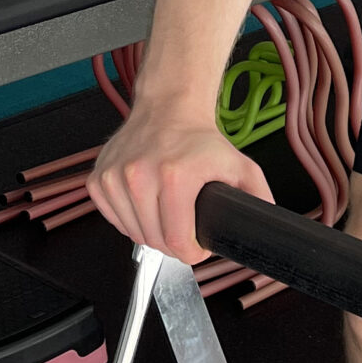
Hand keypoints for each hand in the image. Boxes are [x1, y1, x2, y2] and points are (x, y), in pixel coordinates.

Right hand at [89, 108, 271, 260]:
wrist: (168, 110)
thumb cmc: (200, 140)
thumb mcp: (240, 166)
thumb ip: (257, 196)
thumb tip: (262, 225)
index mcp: (175, 176)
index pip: (177, 241)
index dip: (192, 252)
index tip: (198, 245)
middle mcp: (139, 176)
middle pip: (155, 242)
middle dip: (174, 245)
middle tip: (186, 229)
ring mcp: (115, 177)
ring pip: (134, 235)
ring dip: (152, 233)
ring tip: (167, 214)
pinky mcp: (99, 180)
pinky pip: (114, 221)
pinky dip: (131, 221)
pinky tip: (146, 205)